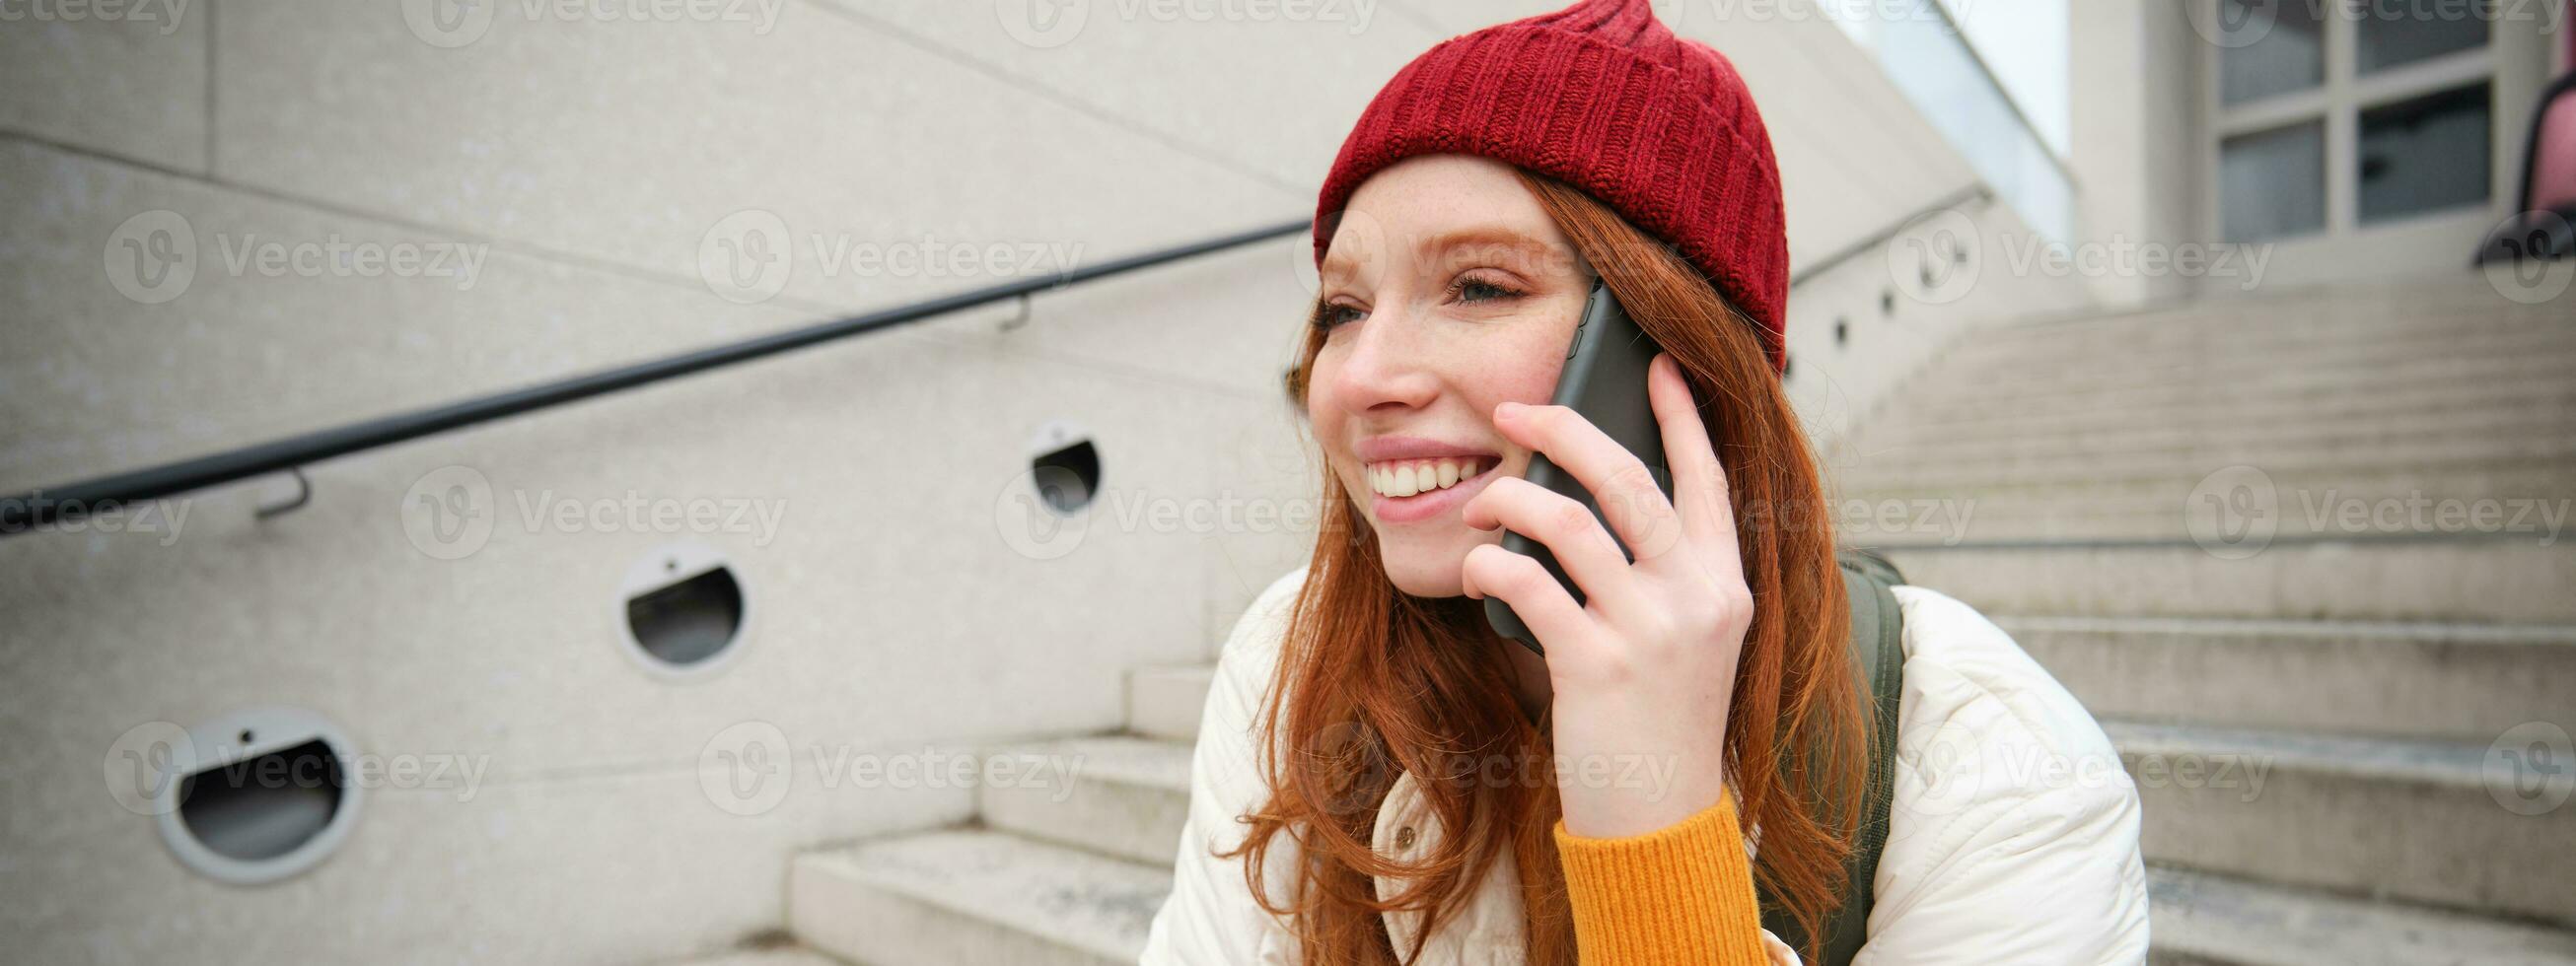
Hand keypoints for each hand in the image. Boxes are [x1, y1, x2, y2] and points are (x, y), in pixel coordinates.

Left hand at [1458, 353, 1750, 837]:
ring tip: (1481, 503)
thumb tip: (1588, 499)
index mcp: (1726, 584)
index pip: (1709, 479)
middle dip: (1563, 428)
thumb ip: (1662, 575)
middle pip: (1627, 478)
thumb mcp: (1688, 640)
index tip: (1654, 366)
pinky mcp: (1597, 664)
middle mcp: (1697, 597)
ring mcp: (1650, 630)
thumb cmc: (1660, 723)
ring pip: (1569, 520)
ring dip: (1510, 498)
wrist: (1661, 818)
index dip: (1682, 417)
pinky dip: (1490, 564)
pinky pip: (1527, 583)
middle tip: (1514, 410)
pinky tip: (1476, 567)